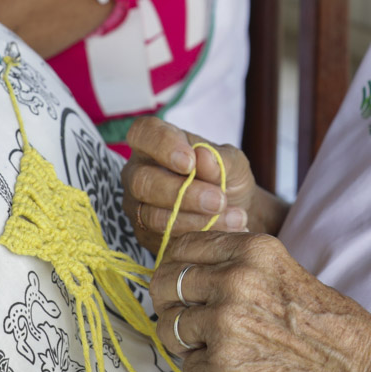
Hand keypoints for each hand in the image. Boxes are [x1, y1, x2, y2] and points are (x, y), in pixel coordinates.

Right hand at [121, 116, 282, 251]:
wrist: (233, 211)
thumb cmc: (226, 177)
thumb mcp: (233, 163)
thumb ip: (219, 159)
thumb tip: (202, 157)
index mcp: (154, 143)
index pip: (143, 133)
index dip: (162, 145)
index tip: (190, 162)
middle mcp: (138, 172)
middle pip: (143, 181)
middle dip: (184, 193)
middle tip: (219, 200)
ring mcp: (137, 205)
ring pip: (152, 215)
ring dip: (195, 219)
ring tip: (234, 219)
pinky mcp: (145, 234)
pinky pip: (162, 238)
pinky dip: (196, 235)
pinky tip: (225, 231)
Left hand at [151, 229, 370, 371]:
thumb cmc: (326, 326)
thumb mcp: (283, 270)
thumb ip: (238, 263)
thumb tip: (187, 268)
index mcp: (251, 251)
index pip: (181, 248)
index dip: (174, 268)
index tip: (179, 284)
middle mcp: (233, 281)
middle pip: (164, 285)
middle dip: (167, 304)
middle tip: (184, 318)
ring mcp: (224, 324)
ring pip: (169, 328)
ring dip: (184, 341)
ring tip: (214, 348)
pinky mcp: (220, 366)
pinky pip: (186, 367)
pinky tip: (232, 370)